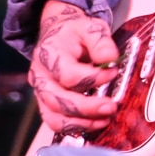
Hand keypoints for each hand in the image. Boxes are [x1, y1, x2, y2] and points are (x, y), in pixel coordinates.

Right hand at [30, 0, 119, 132]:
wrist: (57, 33)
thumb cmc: (74, 32)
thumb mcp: (90, 27)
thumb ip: (100, 41)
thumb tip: (111, 57)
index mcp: (49, 55)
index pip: (69, 75)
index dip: (94, 78)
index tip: (114, 72)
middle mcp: (40, 77)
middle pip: (59, 101)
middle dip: (88, 108)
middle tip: (111, 107)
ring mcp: (41, 92)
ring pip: (55, 117)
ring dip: (82, 123)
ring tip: (105, 119)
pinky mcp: (46, 103)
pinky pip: (56, 122)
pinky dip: (75, 127)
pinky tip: (95, 123)